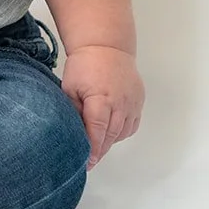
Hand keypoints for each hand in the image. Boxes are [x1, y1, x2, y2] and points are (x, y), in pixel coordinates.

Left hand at [59, 45, 143, 168]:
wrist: (107, 46)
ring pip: (122, 132)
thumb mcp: (70, 87)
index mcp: (101, 98)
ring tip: (98, 144)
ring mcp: (132, 102)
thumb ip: (72, 111)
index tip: (87, 162)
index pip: (98, 131)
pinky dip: (121, 131)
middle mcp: (120, 102)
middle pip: (111, 135)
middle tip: (89, 160)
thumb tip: (73, 133)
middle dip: (100, 150)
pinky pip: (131, 125)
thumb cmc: (85, 64)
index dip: (93, 149)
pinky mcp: (138, 100)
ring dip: (110, 141)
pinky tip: (110, 130)